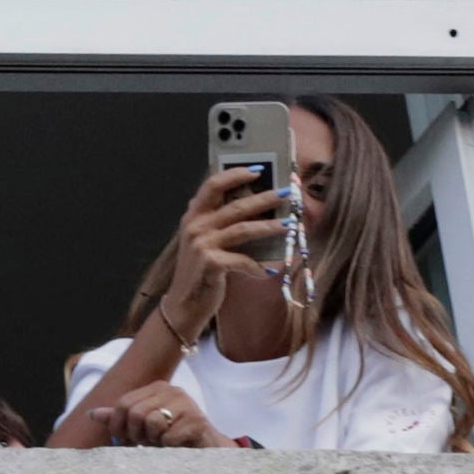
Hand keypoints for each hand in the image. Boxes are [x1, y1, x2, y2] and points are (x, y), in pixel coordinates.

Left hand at [101, 380, 228, 447]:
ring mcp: (186, 403)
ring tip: (162, 442)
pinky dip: (169, 447)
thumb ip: (120, 418)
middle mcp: (171, 390)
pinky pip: (168, 437)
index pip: (123, 403)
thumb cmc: (172, 437)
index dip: (118, 425)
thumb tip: (92, 414)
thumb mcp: (143, 426)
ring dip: (154, 440)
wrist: (207, 449)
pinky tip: (177, 446)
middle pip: (135, 413)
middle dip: (136, 434)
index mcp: (156, 388)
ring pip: (151, 422)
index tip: (125, 440)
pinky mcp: (197, 420)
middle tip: (146, 443)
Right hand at [149, 165, 286, 349]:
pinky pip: (243, 261)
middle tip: (286, 193)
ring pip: (244, 229)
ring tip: (290, 224)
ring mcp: (202, 245)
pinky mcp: (211, 264)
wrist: (183, 305)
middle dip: (264, 198)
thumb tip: (254, 205)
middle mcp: (196, 226)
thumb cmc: (200, 271)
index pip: (213, 185)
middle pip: (236, 205)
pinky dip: (258, 266)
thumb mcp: (203, 241)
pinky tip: (269, 271)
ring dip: (270, 226)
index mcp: (194, 216)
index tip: (258, 169)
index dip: (235, 174)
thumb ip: (218, 222)